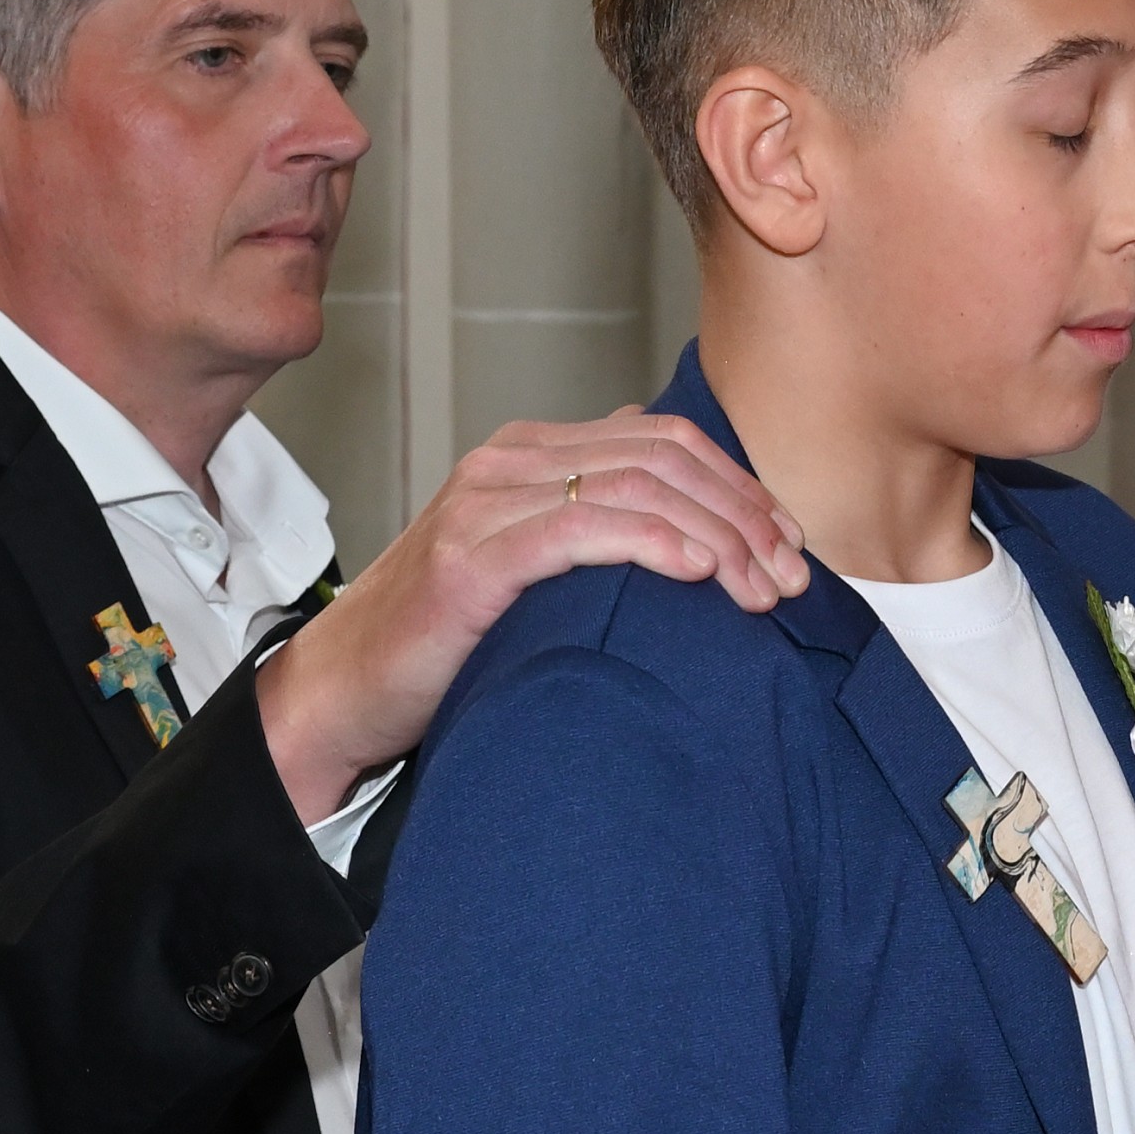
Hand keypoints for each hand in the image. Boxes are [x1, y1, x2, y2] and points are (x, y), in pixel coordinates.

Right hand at [255, 412, 806, 819]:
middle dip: (744, 514)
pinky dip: (651, 543)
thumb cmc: (447, 640)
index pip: (666, 442)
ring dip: (716, 537)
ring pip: (634, 487)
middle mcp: (511, 463)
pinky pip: (580, 531)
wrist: (342, 691)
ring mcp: (487, 504)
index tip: (791, 545)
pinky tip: (695, 573)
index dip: (741, 486)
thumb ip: (596, 526)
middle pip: (664, 459)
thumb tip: (679, 508)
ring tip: (759, 591)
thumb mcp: (532, 566)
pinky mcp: (471, 559)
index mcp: (533, 454)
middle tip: (792, 579)